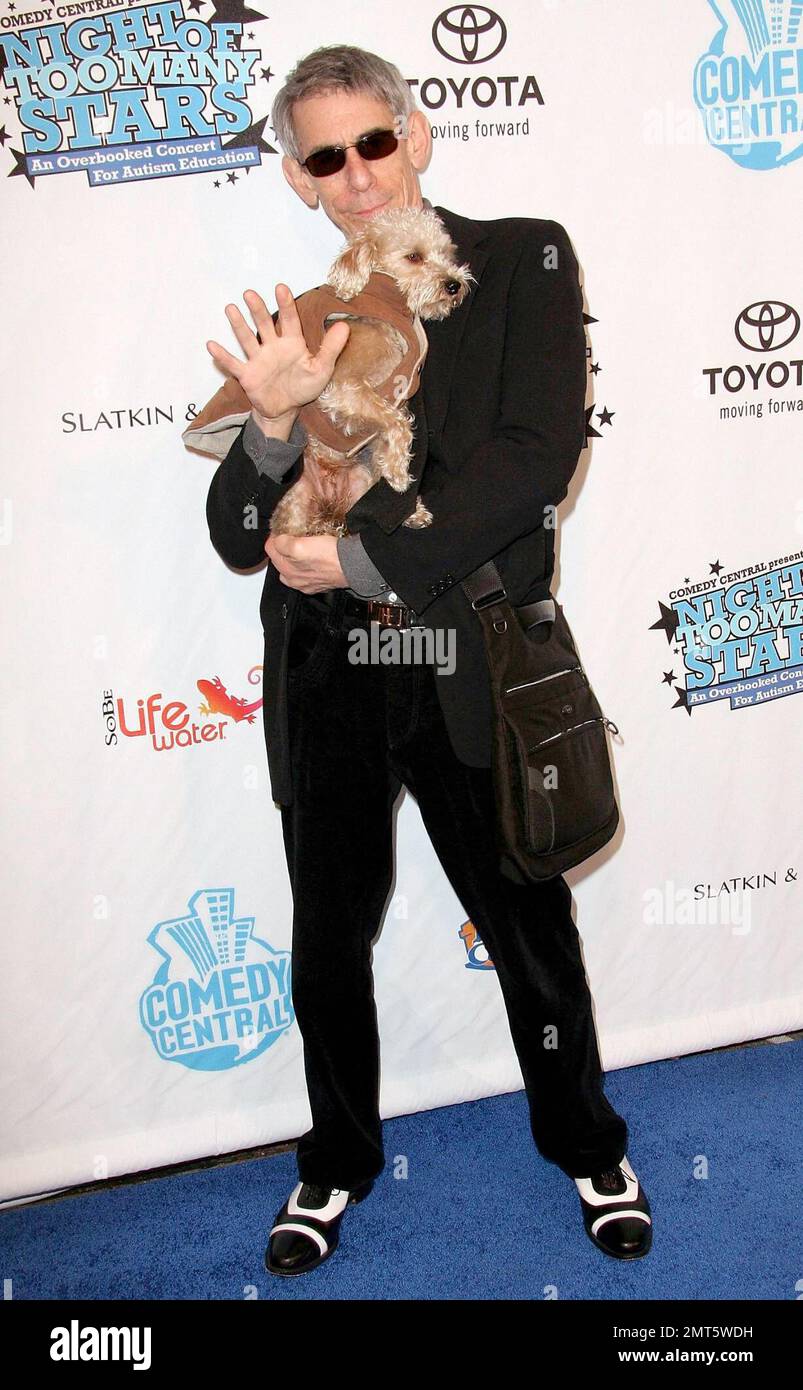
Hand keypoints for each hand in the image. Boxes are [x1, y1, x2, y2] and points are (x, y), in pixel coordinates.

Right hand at [205, 285, 350, 424]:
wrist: (285, 410)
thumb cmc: (303, 387)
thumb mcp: (322, 369)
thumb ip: (331, 348)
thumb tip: (345, 326)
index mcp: (292, 343)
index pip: (289, 320)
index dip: (285, 305)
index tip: (281, 288)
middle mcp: (273, 347)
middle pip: (264, 324)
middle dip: (257, 309)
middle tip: (250, 294)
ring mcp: (258, 360)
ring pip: (247, 339)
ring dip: (238, 325)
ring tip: (230, 308)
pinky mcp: (247, 375)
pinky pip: (233, 364)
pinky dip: (223, 356)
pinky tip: (212, 345)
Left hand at [265, 533, 348, 592]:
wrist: (353, 566)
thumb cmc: (330, 558)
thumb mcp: (299, 546)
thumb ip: (282, 543)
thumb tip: (277, 540)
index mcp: (286, 572)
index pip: (269, 549)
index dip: (275, 535)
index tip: (282, 529)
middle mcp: (296, 580)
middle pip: (281, 557)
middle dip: (284, 546)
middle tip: (293, 534)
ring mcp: (309, 582)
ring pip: (295, 564)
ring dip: (297, 554)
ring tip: (304, 543)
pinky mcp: (322, 581)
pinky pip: (310, 568)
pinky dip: (310, 561)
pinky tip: (316, 555)